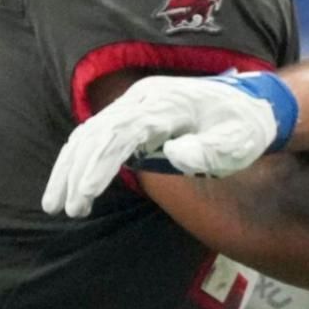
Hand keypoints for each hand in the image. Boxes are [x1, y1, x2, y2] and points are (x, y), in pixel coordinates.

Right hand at [41, 71, 295, 217]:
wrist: (253, 103)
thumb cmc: (244, 127)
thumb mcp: (237, 142)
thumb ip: (207, 150)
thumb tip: (173, 155)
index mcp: (168, 104)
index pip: (123, 132)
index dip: (101, 163)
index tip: (85, 194)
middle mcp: (146, 98)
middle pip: (98, 132)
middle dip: (75, 172)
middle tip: (63, 209)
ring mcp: (138, 103)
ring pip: (92, 132)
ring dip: (70, 167)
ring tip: (55, 204)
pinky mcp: (136, 113)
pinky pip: (99, 132)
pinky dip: (80, 156)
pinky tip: (68, 181)